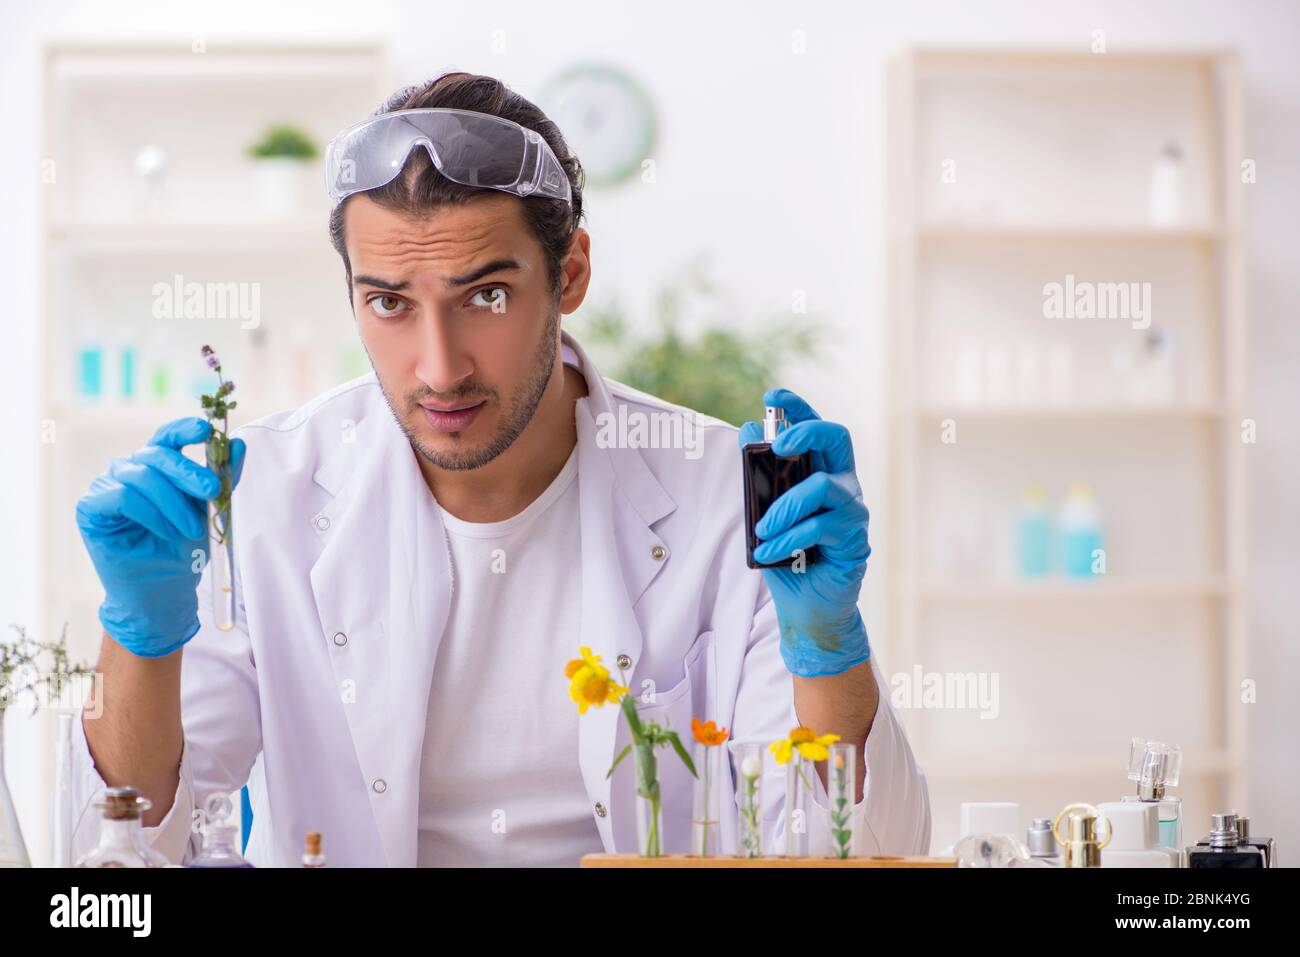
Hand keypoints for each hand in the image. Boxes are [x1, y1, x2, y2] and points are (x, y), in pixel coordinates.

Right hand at [76, 417, 246, 657]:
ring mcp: (107, 485)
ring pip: (143, 476)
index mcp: (156, 466)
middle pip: (158, 454)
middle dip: (190, 473)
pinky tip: (164, 532)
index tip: (205, 430)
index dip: (184, 429)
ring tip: (190, 529)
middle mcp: (129, 469)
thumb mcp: (209, 510)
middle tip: (213, 493)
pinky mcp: (91, 507)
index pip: (167, 436)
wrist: (162, 590)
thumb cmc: (182, 549)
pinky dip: (150, 513)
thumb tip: (238, 445)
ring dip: (174, 504)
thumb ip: (222, 479)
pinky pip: (122, 496)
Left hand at [738, 389, 870, 677]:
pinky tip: (770, 551)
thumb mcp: (765, 512)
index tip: (772, 396)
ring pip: (821, 487)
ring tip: (761, 530)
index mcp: (822, 472)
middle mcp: (843, 484)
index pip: (816, 429)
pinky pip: (819, 527)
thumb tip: (748, 431)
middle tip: (778, 446)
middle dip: (806, 432)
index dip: (798, 407)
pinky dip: (788, 538)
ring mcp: (852, 510)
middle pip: (836, 439)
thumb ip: (759, 477)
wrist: (807, 607)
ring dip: (784, 506)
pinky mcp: (854, 539)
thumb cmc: (789, 556)